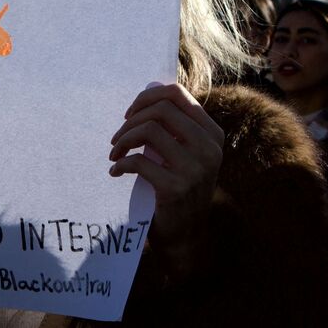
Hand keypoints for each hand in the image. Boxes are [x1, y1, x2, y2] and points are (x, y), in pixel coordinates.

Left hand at [108, 83, 223, 276]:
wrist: (186, 236)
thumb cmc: (178, 188)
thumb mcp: (185, 154)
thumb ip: (174, 127)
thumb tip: (148, 91)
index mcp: (212, 134)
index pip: (177, 94)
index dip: (147, 97)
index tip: (129, 114)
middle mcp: (210, 148)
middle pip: (161, 109)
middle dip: (131, 119)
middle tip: (117, 138)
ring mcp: (196, 169)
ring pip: (149, 130)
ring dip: (123, 140)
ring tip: (115, 153)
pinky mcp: (176, 188)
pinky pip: (139, 161)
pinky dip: (121, 164)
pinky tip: (116, 172)